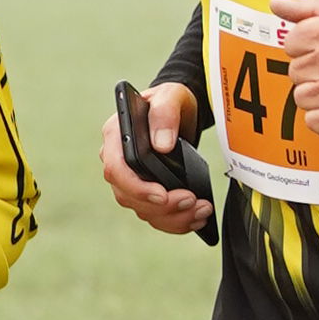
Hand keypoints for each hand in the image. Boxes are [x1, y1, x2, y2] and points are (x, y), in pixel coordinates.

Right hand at [101, 78, 217, 235]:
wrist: (180, 110)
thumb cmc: (170, 101)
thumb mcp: (169, 97)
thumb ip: (164, 114)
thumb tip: (161, 145)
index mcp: (116, 137)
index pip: (116, 170)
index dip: (136, 187)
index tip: (162, 195)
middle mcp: (118, 161)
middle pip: (129, 197)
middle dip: (162, 206)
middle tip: (192, 200)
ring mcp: (132, 179)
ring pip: (144, 210)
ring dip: (174, 217)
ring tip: (203, 210)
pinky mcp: (147, 190)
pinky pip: (156, 214)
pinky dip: (177, 221)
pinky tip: (198, 217)